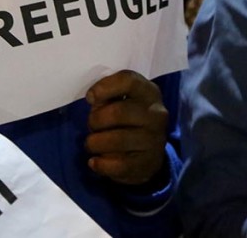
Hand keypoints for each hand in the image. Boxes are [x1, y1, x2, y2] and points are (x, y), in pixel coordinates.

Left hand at [84, 70, 167, 185]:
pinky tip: (95, 161)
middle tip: (92, 125)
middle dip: (95, 120)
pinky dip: (100, 164)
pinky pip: (119, 165)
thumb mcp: (122, 100)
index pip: (128, 80)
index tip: (90, 98)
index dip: (104, 87)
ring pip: (116, 141)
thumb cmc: (128, 117)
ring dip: (95, 143)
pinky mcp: (149, 163)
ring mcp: (155, 140)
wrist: (149, 151)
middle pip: (117, 112)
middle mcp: (156, 114)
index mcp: (149, 92)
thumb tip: (93, 100)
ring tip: (92, 143)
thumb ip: (107, 96)